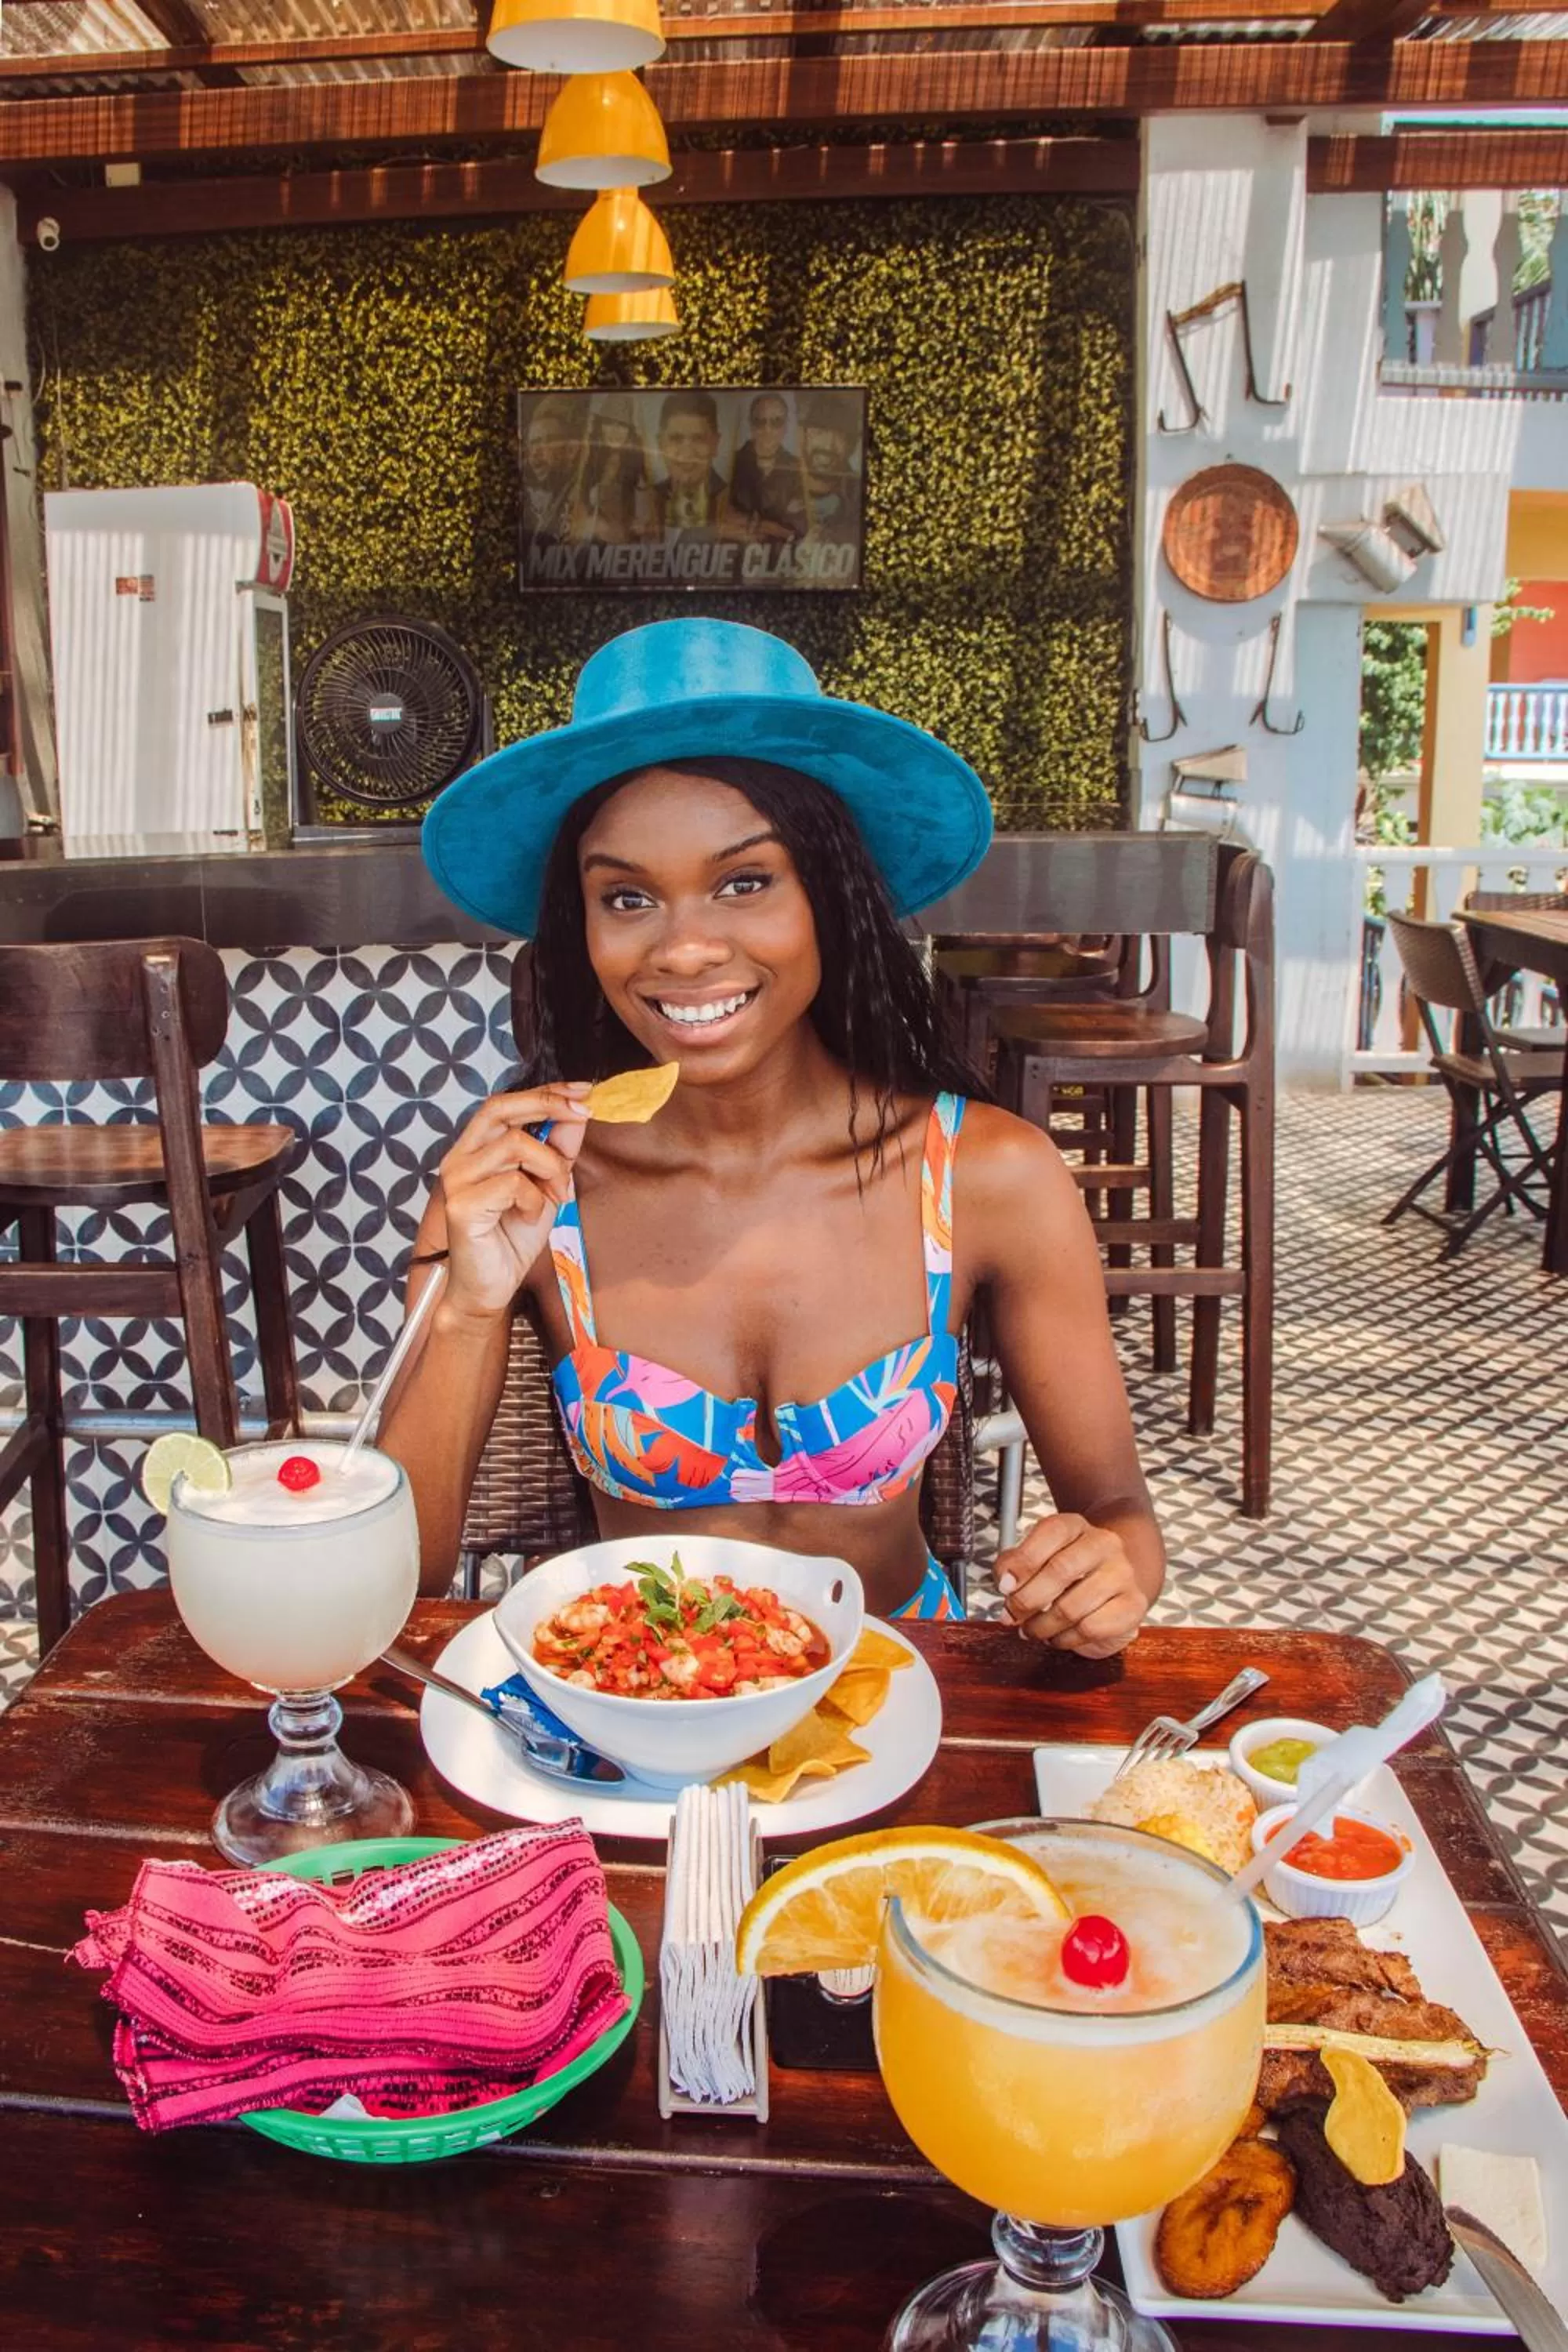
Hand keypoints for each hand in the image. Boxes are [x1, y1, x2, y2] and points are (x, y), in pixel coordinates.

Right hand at [437, 1084, 591, 1319]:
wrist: (489, 1286)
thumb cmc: (512, 1237)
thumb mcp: (546, 1186)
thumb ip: (557, 1150)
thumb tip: (576, 1114)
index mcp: (476, 1148)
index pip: (505, 1104)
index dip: (544, 1092)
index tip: (582, 1091)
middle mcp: (460, 1157)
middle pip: (500, 1108)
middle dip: (547, 1104)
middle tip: (582, 1113)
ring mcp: (457, 1180)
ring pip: (515, 1144)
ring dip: (549, 1168)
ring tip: (553, 1195)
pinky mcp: (461, 1205)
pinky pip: (512, 1183)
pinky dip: (534, 1200)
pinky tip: (529, 1217)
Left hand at [996, 1514, 1149, 1658]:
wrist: (1112, 1585)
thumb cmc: (1068, 1573)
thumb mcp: (1037, 1559)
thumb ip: (1014, 1565)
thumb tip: (1005, 1582)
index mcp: (1075, 1526)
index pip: (1051, 1532)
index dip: (1023, 1561)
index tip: (1004, 1586)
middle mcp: (1103, 1544)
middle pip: (1060, 1570)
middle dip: (1027, 1600)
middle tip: (1011, 1616)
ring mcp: (1122, 1573)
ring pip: (1072, 1607)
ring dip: (1042, 1626)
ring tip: (1032, 1630)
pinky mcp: (1133, 1604)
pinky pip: (1091, 1629)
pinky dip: (1066, 1639)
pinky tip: (1058, 1636)